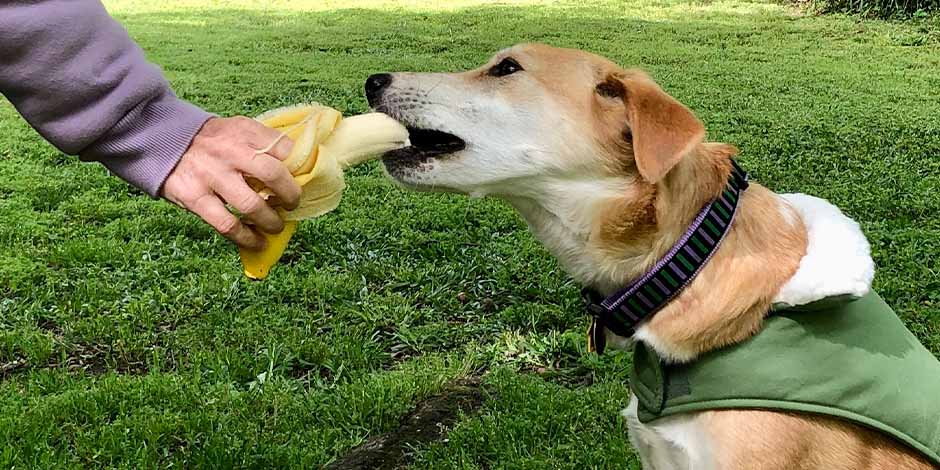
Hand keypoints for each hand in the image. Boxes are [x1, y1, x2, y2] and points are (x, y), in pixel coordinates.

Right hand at [161, 117, 300, 249]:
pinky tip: (257, 242)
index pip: (285, 149)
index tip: (302, 181)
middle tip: (292, 204)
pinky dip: (247, 238)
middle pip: (273, 175)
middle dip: (290, 195)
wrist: (159, 139)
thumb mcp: (236, 130)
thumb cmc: (210, 141)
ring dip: (271, 222)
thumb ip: (262, 145)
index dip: (299, 169)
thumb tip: (296, 171)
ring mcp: (211, 175)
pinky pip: (228, 225)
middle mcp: (229, 151)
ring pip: (252, 206)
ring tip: (275, 226)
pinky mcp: (194, 197)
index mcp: (244, 131)